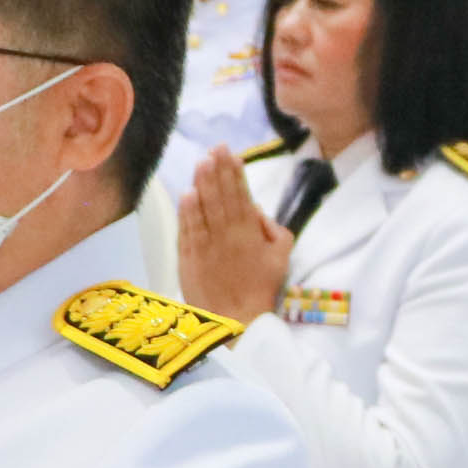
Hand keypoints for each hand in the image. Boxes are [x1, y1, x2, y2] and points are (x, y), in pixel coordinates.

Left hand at [173, 145, 290, 324]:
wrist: (238, 320)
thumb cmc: (261, 288)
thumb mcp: (281, 256)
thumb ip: (273, 229)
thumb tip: (256, 209)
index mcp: (249, 232)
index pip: (240, 194)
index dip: (234, 171)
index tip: (230, 152)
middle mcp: (227, 234)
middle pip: (220, 195)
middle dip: (217, 169)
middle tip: (214, 147)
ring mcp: (206, 244)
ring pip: (203, 208)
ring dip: (202, 183)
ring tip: (201, 162)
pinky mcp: (190, 256)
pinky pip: (188, 229)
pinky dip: (187, 211)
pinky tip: (186, 193)